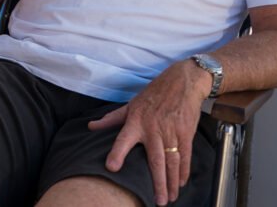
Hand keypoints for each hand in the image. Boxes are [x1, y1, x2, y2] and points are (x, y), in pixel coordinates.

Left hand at [88, 60, 209, 205]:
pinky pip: (185, 155)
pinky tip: (180, 183)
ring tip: (170, 197)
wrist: (183, 81)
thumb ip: (111, 119)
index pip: (123, 138)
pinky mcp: (186, 132)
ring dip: (171, 181)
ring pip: (172, 161)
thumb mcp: (130, 103)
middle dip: (157, 182)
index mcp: (136, 121)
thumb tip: (90, 127)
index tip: (111, 167)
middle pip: (155, 160)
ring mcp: (171, 131)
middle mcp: (153, 128)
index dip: (117, 152)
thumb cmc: (154, 93)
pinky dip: (183, 171)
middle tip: (158, 201)